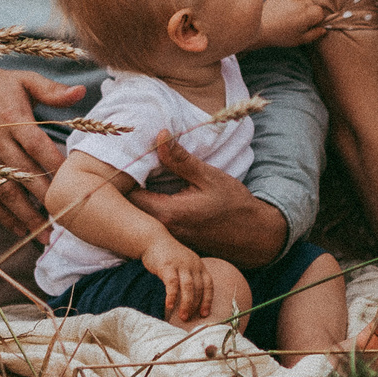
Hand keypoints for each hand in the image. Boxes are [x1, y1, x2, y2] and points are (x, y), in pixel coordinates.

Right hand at [0, 56, 84, 232]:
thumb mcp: (24, 80)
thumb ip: (52, 90)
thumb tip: (81, 92)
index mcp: (13, 118)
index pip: (39, 147)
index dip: (57, 167)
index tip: (76, 185)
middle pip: (25, 175)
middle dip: (47, 200)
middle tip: (68, 219)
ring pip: (6, 191)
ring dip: (27, 215)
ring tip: (46, 235)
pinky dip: (2, 214)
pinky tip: (19, 228)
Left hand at [127, 131, 287, 268]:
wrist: (255, 237)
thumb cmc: (234, 205)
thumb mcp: (209, 176)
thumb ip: (180, 159)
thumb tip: (158, 136)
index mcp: (167, 213)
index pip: (128, 194)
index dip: (122, 176)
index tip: (124, 159)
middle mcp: (162, 229)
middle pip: (128, 207)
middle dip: (126, 185)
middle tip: (127, 164)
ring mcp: (166, 238)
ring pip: (139, 216)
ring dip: (136, 196)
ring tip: (137, 175)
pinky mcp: (173, 240)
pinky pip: (151, 222)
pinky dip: (148, 207)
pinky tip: (153, 191)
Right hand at [142, 235, 212, 323]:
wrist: (154, 240)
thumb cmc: (170, 258)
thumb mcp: (185, 265)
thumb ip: (190, 279)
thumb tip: (192, 303)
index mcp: (199, 266)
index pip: (209, 285)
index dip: (208, 300)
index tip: (204, 314)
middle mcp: (193, 265)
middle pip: (199, 288)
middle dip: (195, 305)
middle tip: (188, 319)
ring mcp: (181, 264)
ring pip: (188, 287)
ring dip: (186, 303)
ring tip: (182, 316)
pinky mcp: (167, 265)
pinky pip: (172, 283)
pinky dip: (172, 295)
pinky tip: (169, 305)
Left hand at [259, 0, 327, 47]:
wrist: (259, 29)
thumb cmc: (281, 37)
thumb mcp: (299, 40)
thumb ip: (314, 34)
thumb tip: (323, 29)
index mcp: (308, 14)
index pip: (320, 12)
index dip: (315, 19)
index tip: (308, 25)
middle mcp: (301, 3)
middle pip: (310, 4)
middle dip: (307, 12)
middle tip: (296, 22)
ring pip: (299, 0)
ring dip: (297, 6)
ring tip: (286, 17)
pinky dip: (287, 3)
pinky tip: (280, 12)